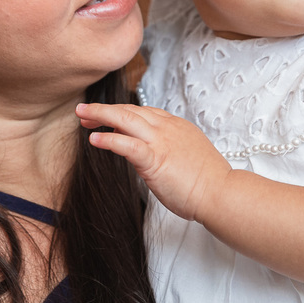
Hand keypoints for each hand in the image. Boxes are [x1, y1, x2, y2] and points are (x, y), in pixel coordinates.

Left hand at [76, 102, 230, 222]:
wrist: (221, 193)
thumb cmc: (208, 181)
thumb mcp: (186, 155)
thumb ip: (167, 149)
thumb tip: (149, 154)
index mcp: (175, 126)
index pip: (142, 111)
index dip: (120, 111)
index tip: (104, 116)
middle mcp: (167, 128)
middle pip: (130, 109)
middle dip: (104, 109)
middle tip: (83, 110)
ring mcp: (161, 141)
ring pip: (126, 118)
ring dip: (100, 114)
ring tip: (81, 116)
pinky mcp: (156, 158)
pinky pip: (127, 144)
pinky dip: (109, 139)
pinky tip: (94, 140)